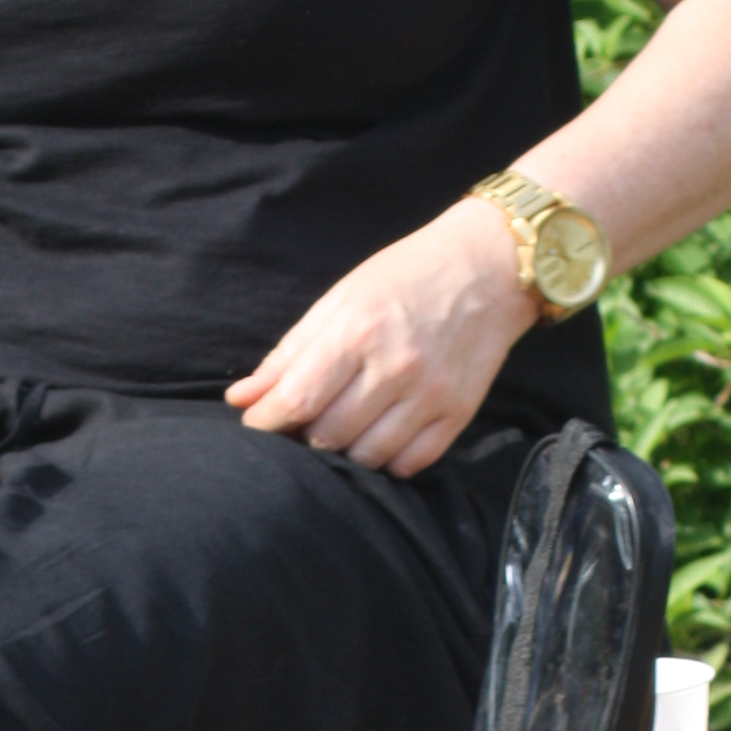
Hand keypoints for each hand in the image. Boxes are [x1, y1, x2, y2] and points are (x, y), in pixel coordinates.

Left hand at [224, 201, 536, 478]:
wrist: (489, 267)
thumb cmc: (404, 277)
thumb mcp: (339, 300)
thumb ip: (288, 353)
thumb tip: (241, 398)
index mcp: (357, 332)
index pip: (296, 400)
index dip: (265, 423)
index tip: (256, 424)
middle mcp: (396, 367)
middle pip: (328, 435)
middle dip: (302, 437)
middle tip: (301, 423)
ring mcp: (431, 394)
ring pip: (366, 457)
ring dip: (343, 451)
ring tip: (340, 427)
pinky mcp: (459, 413)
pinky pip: (409, 463)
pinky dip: (385, 460)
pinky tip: (378, 436)